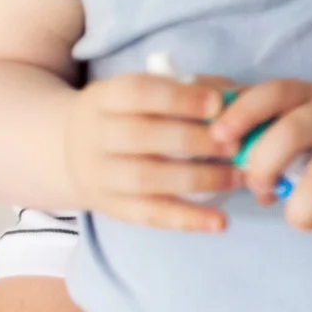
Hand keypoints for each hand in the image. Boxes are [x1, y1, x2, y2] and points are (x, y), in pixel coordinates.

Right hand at [60, 73, 236, 231]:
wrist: (72, 149)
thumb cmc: (131, 113)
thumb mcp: (148, 92)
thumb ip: (192, 89)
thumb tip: (238, 95)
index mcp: (104, 98)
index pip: (137, 92)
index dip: (178, 98)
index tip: (217, 104)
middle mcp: (95, 135)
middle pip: (141, 137)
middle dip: (194, 140)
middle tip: (236, 145)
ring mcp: (99, 175)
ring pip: (145, 178)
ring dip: (198, 179)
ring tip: (238, 177)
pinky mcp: (112, 207)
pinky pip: (149, 215)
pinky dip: (187, 220)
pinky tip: (220, 222)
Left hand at [211, 80, 311, 235]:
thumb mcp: (301, 112)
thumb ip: (253, 111)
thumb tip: (194, 101)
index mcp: (310, 94)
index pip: (272, 92)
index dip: (241, 113)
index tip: (218, 139)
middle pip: (289, 135)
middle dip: (261, 171)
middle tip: (262, 190)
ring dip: (296, 214)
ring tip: (300, 216)